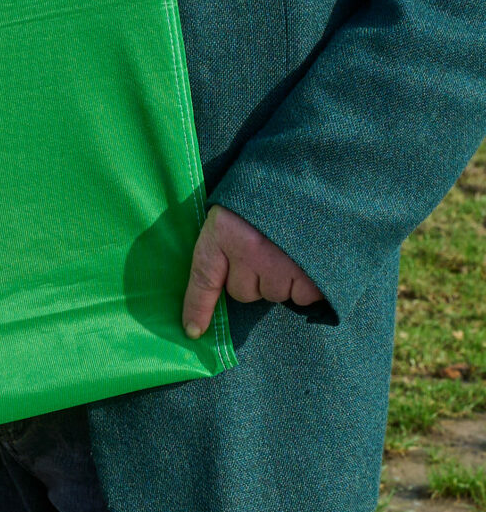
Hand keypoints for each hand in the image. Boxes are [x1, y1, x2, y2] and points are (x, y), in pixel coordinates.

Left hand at [182, 204, 324, 337]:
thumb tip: (224, 283)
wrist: (318, 181)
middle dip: (252, 278)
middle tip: (266, 250)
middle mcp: (249, 252)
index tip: (192, 330)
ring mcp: (281, 266)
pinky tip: (309, 262)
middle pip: (242, 291)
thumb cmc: (270, 195)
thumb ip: (224, 240)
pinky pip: (301, 297)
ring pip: (272, 295)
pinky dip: (306, 286)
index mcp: (224, 231)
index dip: (197, 307)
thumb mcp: (236, 208)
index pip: (204, 277)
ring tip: (290, 250)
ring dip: (280, 280)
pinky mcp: (311, 277)